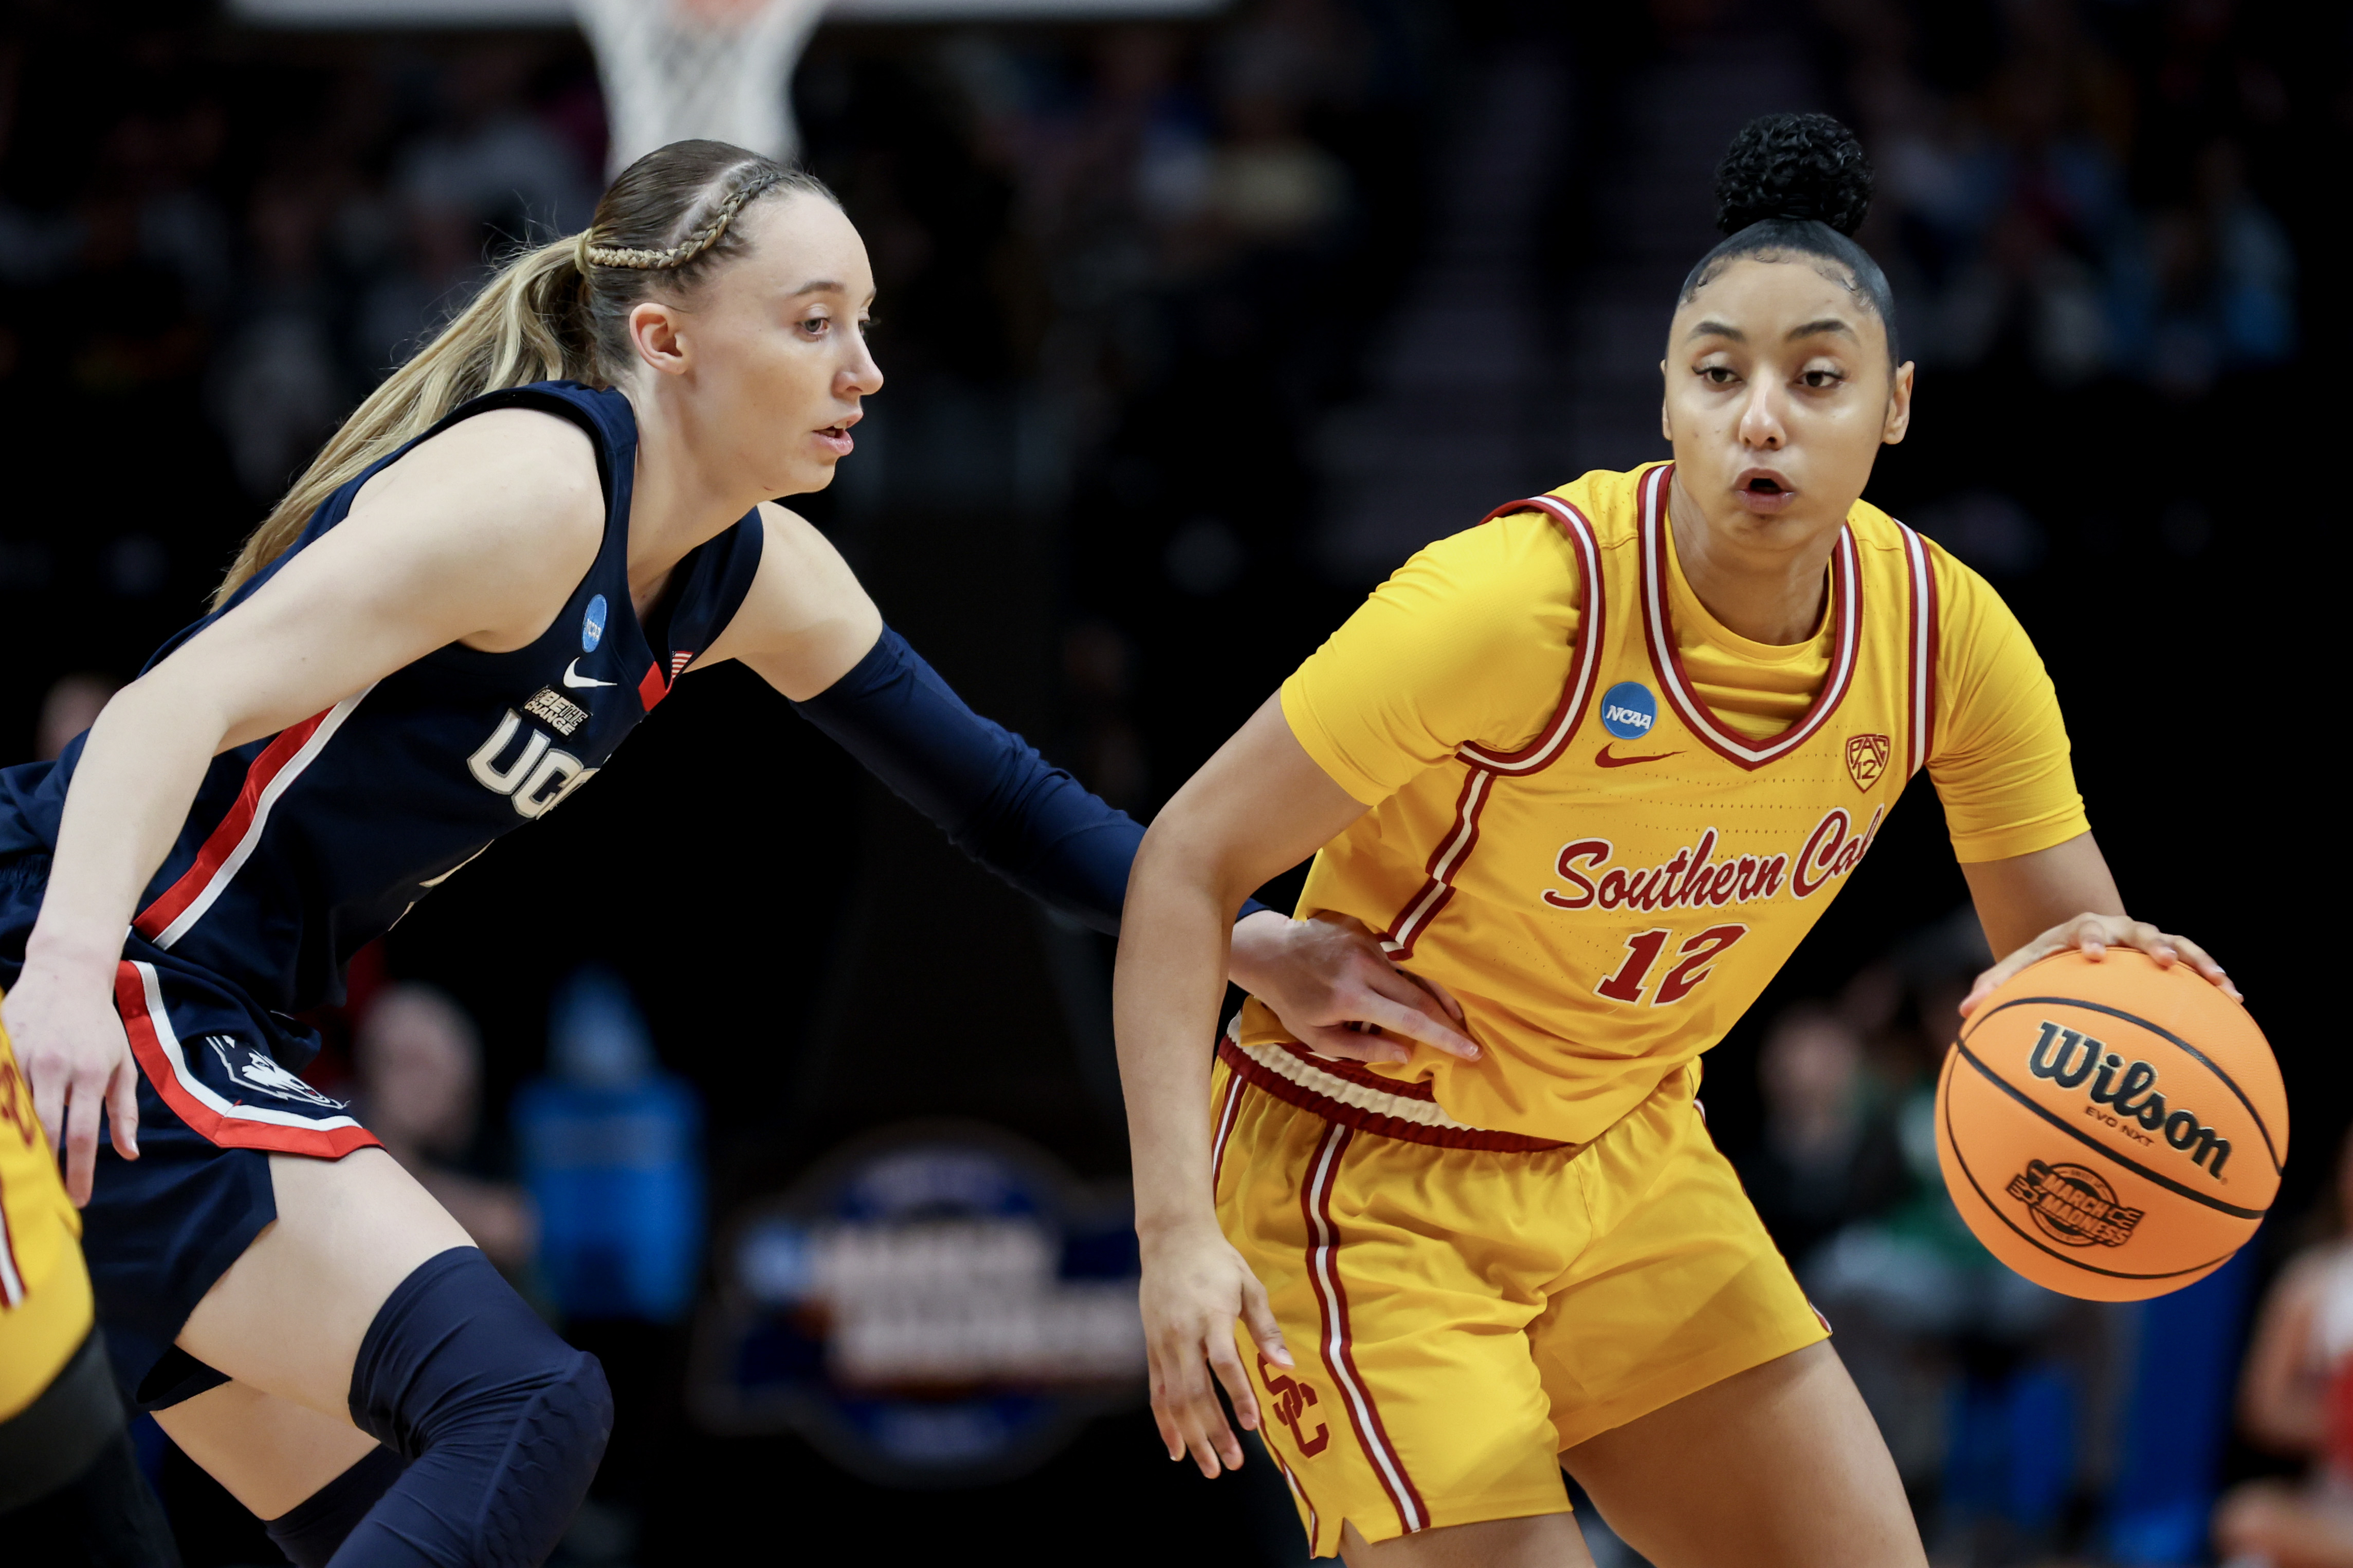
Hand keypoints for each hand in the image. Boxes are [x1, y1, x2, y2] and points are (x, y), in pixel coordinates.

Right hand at [3, 952, 139, 1204]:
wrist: (67, 975)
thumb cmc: (99, 1025)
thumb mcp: (123, 1064)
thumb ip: (125, 1111)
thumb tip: (129, 1154)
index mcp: (91, 1074)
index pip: (82, 1135)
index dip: (77, 1172)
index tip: (76, 1199)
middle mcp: (56, 1067)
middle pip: (44, 1130)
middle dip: (42, 1168)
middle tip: (42, 1197)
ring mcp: (23, 1057)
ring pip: (12, 1114)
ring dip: (16, 1148)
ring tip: (20, 1176)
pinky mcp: (2, 1048)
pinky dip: (1, 1117)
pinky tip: (7, 1139)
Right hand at [1139, 1219, 1289, 1477]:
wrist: (1171, 1239)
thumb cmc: (1217, 1262)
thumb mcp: (1249, 1286)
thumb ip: (1266, 1328)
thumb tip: (1287, 1367)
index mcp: (1210, 1316)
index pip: (1223, 1363)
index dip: (1238, 1396)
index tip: (1252, 1425)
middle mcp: (1182, 1334)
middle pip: (1194, 1392)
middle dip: (1213, 1431)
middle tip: (1232, 1464)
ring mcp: (1162, 1343)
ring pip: (1173, 1400)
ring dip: (1191, 1436)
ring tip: (1209, 1467)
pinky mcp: (1151, 1348)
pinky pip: (1157, 1393)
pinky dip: (1165, 1423)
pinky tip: (1176, 1449)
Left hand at [1228, 910, 1477, 1064]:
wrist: (1271, 952)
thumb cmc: (1292, 1001)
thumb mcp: (1318, 1037)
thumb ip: (1363, 1048)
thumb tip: (1406, 1054)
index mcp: (1351, 996)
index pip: (1410, 1019)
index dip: (1444, 1037)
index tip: (1471, 1050)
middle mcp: (1364, 965)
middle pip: (1421, 995)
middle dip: (1449, 1019)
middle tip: (1470, 1037)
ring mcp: (1367, 942)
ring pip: (1414, 974)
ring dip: (1439, 997)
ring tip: (1458, 1017)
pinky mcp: (1367, 929)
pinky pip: (1400, 958)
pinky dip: (1417, 977)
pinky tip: (1431, 992)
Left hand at [1960, 911, 2239, 1018]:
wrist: (2077, 944)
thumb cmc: (2045, 961)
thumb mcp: (2020, 968)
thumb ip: (1994, 985)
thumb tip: (1963, 1010)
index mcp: (2080, 930)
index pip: (2084, 931)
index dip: (2090, 940)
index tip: (2093, 954)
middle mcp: (2118, 931)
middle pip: (2140, 931)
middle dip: (2153, 943)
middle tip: (2163, 960)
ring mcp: (2147, 942)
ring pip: (2178, 945)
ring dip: (2197, 961)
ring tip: (2221, 983)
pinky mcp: (2170, 957)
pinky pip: (2196, 964)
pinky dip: (2214, 979)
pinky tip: (2235, 999)